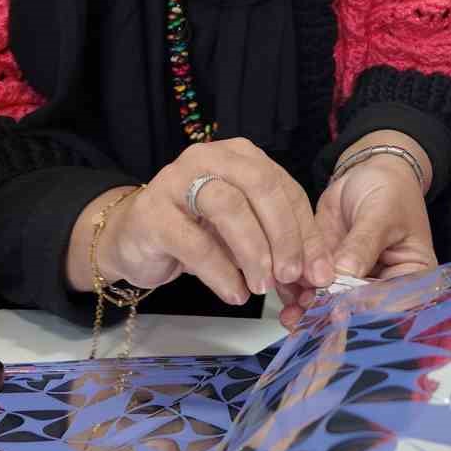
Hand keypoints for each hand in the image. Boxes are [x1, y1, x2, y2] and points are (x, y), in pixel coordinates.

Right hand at [68, 138, 333, 306]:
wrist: (132, 239)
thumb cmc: (197, 231)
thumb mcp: (244, 232)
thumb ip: (279, 245)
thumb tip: (318, 275)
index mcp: (240, 156)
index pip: (284, 188)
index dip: (305, 230)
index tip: (317, 270)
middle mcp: (209, 157)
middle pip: (260, 186)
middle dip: (283, 235)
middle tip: (291, 275)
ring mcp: (176, 181)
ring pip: (228, 207)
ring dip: (253, 251)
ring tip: (262, 287)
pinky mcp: (152, 214)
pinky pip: (195, 243)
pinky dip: (221, 273)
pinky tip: (235, 294)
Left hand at [274, 156, 435, 328]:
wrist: (369, 171)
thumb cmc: (391, 189)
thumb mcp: (381, 214)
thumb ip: (363, 245)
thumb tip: (344, 274)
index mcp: (410, 277)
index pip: (389, 303)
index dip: (363, 311)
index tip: (338, 312)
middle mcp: (382, 285)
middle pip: (358, 310)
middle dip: (330, 315)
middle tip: (308, 317)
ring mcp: (353, 279)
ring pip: (331, 302)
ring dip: (309, 309)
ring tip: (292, 313)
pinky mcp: (328, 268)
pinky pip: (312, 284)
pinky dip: (297, 291)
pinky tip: (285, 297)